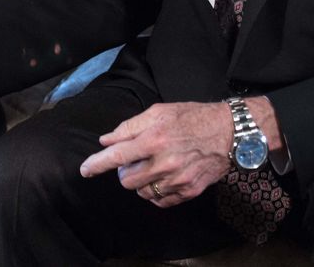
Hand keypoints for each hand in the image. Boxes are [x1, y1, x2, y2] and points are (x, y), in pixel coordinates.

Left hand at [79, 102, 233, 208]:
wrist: (229, 133)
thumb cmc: (192, 118)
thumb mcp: (159, 112)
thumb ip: (130, 127)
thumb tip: (106, 140)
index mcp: (154, 139)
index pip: (117, 156)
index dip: (96, 165)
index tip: (84, 170)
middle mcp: (164, 163)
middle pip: (127, 179)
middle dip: (125, 171)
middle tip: (135, 159)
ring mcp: (177, 180)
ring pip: (142, 192)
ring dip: (141, 181)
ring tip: (152, 166)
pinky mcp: (189, 191)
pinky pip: (160, 201)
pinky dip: (156, 192)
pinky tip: (162, 178)